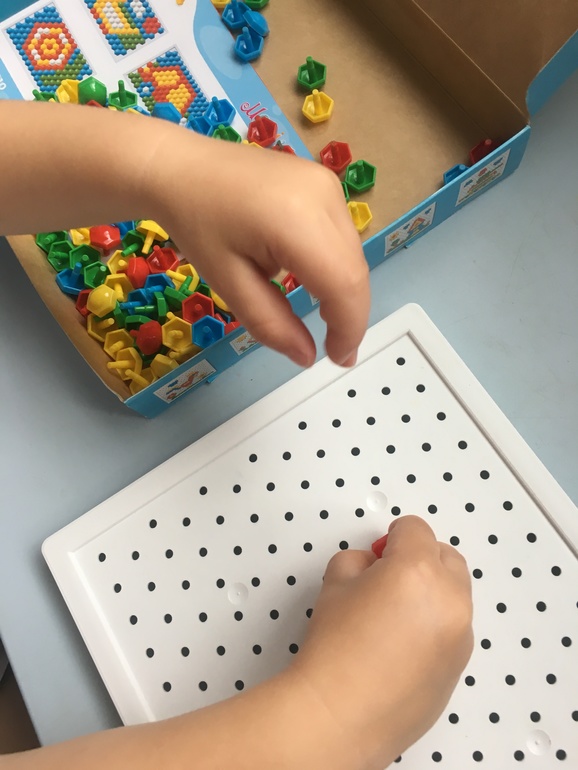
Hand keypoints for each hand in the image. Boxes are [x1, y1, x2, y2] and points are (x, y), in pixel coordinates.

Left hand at [150, 133, 369, 367]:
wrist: (181, 168)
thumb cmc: (197, 224)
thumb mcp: (228, 283)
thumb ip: (271, 324)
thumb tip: (308, 357)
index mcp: (296, 221)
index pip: (343, 284)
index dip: (348, 328)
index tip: (338, 359)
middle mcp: (324, 196)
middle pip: (354, 271)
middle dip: (349, 315)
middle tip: (333, 348)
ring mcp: (328, 184)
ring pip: (353, 255)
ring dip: (343, 291)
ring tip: (322, 318)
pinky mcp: (324, 183)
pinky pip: (342, 236)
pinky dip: (335, 266)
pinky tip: (312, 280)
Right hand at [291, 516, 473, 768]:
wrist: (340, 714)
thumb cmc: (335, 653)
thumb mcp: (335, 583)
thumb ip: (359, 560)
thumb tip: (374, 565)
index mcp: (417, 570)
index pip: (416, 529)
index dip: (394, 535)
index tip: (384, 546)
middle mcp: (449, 599)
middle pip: (446, 556)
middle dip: (420, 557)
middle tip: (389, 573)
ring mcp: (460, 635)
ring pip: (455, 592)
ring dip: (432, 590)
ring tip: (393, 612)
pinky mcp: (461, 664)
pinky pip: (455, 627)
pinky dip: (436, 622)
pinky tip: (402, 641)